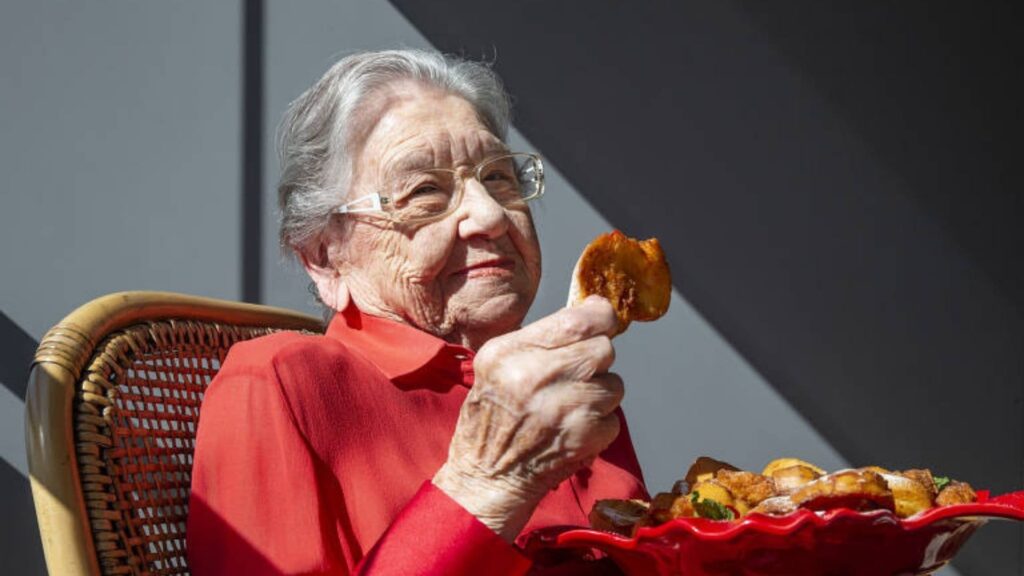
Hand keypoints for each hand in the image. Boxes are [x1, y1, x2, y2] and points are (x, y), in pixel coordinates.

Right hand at [433, 296, 623, 540]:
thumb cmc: (492, 418)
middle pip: (603, 349)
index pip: (575, 321)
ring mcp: (565, 408)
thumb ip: (538, 338)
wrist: (487, 477)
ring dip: (599, 394)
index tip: (602, 316)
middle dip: (596, 359)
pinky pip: (613, 417)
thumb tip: (590, 315)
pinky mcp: (585, 436)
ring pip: (614, 384)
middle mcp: (537, 376)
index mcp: (510, 353)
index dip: (600, 315)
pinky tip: (572, 430)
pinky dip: (599, 425)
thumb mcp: (495, 365)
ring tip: (569, 406)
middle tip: (576, 374)